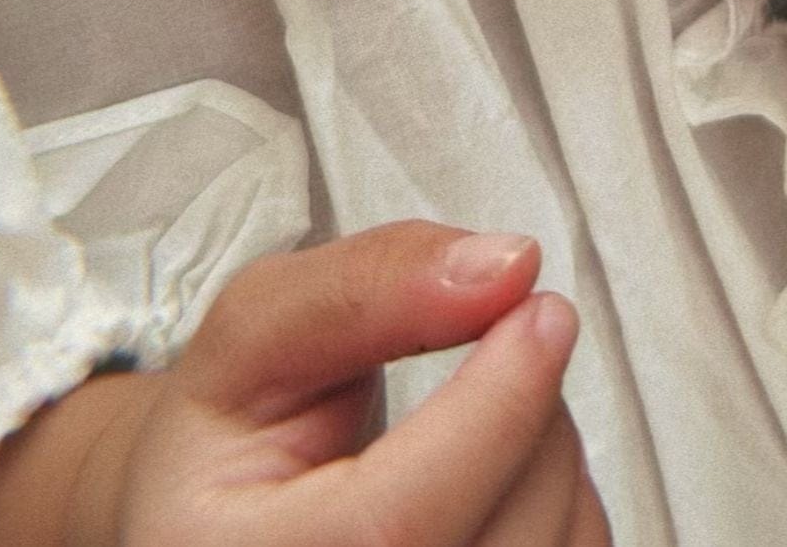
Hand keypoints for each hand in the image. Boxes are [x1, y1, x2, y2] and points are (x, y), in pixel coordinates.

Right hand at [74, 222, 609, 546]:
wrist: (224, 521)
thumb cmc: (237, 433)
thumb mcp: (255, 333)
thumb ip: (367, 285)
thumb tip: (505, 267)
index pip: (398, 527)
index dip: (494, 413)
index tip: (540, 309)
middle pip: (502, 534)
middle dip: (528, 406)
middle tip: (488, 341)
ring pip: (558, 544)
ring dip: (550, 448)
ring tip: (472, 415)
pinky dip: (562, 496)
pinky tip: (494, 474)